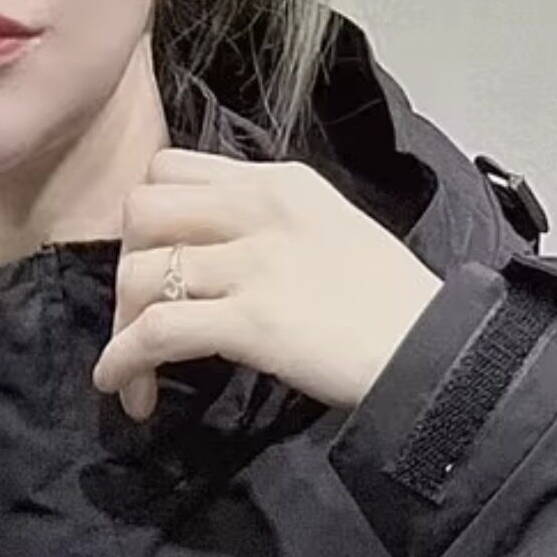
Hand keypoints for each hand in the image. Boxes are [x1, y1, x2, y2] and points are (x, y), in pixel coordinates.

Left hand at [90, 149, 447, 424]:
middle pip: (141, 212)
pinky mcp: (251, 319)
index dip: (148, 221)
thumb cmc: (391, 304)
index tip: (156, 265)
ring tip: (132, 371)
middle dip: (126, 266)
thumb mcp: (330, 230)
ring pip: (139, 274)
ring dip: (121, 327)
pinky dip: (124, 361)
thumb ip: (270, 226)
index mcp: (280, 181)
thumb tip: (216, 253)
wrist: (435, 349)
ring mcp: (255, 262)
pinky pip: (155, 331)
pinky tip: (126, 388)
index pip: (171, 168)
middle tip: (140, 316)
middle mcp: (259, 208)